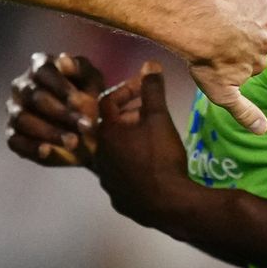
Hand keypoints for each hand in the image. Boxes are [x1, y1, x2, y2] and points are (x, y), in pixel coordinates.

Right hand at [6, 52, 104, 167]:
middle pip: (34, 97)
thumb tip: (64, 60)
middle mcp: (22, 86)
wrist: (89, 130)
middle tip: (85, 127)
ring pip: (23, 119)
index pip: (42, 71)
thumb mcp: (92, 81)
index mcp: (39, 66)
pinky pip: (15, 141)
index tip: (79, 102)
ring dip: (49, 131)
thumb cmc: (89, 97)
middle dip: (61, 113)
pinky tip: (47, 151)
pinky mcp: (13, 134)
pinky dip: (30, 146)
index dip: (60, 86)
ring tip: (74, 142)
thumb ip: (81, 68)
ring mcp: (15, 110)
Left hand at [94, 64, 194, 227]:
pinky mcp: (117, 197)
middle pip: (108, 127)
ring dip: (128, 141)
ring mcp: (106, 179)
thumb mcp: (159, 118)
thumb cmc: (161, 156)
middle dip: (128, 115)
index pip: (107, 100)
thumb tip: (150, 63)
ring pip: (113, 152)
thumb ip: (153, 90)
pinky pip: (120, 175)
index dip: (127, 89)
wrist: (167, 204)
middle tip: (149, 112)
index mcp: (105, 133)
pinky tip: (148, 166)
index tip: (145, 88)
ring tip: (150, 137)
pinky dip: (131, 165)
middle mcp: (99, 154)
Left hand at [184, 0, 266, 133]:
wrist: (199, 30)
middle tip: (223, 39)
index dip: (238, 61)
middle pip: (260, 40)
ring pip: (264, 16)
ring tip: (242, 15)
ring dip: (256, 16)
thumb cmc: (209, 62)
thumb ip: (245, 112)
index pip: (254, 62)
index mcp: (260, 60)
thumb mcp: (224, 94)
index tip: (225, 60)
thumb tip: (264, 131)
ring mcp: (263, 17)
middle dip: (245, 40)